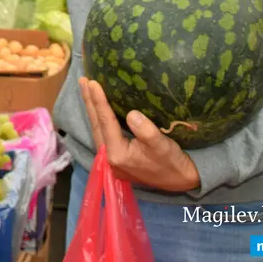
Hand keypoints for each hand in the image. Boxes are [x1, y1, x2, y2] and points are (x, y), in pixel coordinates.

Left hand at [80, 77, 200, 192]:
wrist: (180, 181)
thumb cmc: (172, 162)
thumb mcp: (162, 145)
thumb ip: (146, 131)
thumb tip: (131, 114)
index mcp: (118, 154)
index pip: (105, 122)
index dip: (98, 101)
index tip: (92, 82)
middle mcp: (109, 158)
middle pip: (95, 124)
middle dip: (89, 101)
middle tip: (82, 80)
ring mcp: (111, 159)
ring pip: (97, 129)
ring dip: (92, 108)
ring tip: (86, 88)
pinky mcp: (116, 158)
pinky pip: (103, 134)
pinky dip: (99, 118)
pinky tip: (98, 107)